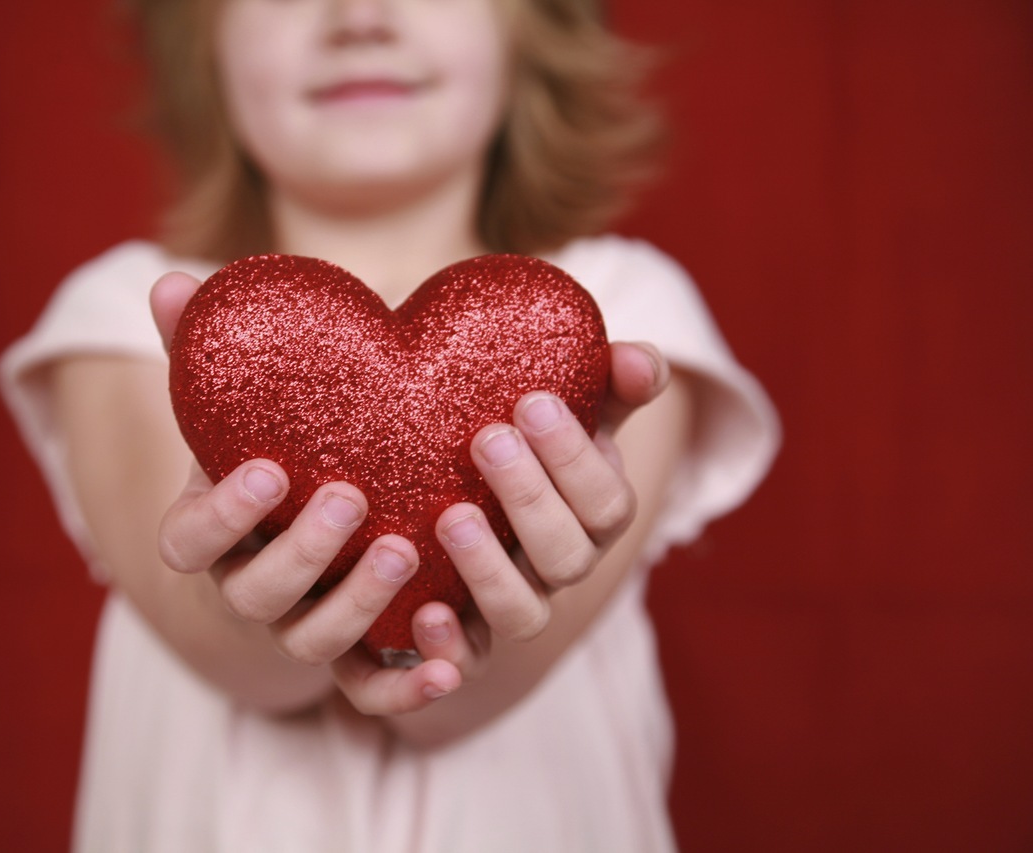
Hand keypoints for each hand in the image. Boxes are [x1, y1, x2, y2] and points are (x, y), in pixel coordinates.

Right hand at [151, 272, 467, 714]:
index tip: (269, 469)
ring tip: (407, 549)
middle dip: (301, 554)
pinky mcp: (357, 654)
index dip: (223, 512)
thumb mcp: (234, 407)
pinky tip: (450, 668)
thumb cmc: (266, 453)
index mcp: (209, 533)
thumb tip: (173, 281)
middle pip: (258, 596)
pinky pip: (372, 686)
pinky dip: (406, 685)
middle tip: (351, 499)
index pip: (191, 539)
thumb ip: (203, 347)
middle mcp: (249, 589)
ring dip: (358, 604)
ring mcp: (300, 628)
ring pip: (315, 640)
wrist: (297, 531)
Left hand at [339, 343, 671, 683]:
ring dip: (490, 569)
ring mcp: (510, 607)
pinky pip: (465, 662)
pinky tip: (424, 613)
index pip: (607, 502)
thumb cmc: (516, 438)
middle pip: (566, 556)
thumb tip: (639, 360)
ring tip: (451, 515)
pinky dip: (449, 649)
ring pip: (521, 614)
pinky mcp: (459, 638)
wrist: (444, 485)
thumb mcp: (564, 406)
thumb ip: (608, 382)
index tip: (532, 402)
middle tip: (487, 439)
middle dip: (530, 498)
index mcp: (591, 517)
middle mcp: (558, 569)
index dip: (576, 458)